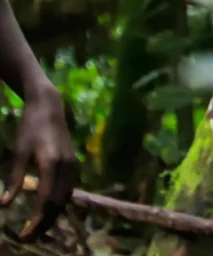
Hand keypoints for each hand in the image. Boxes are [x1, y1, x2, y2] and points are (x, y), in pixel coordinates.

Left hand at [0, 83, 75, 239]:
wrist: (49, 107)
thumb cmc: (30, 128)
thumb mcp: (18, 153)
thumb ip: (14, 179)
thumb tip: (4, 205)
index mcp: (52, 164)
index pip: (46, 201)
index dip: (35, 221)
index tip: (24, 235)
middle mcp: (67, 167)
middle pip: (58, 203)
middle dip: (44, 223)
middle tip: (29, 237)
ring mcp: (73, 165)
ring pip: (66, 198)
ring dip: (53, 215)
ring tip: (38, 228)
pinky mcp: (73, 163)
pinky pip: (68, 189)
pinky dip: (59, 203)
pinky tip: (48, 209)